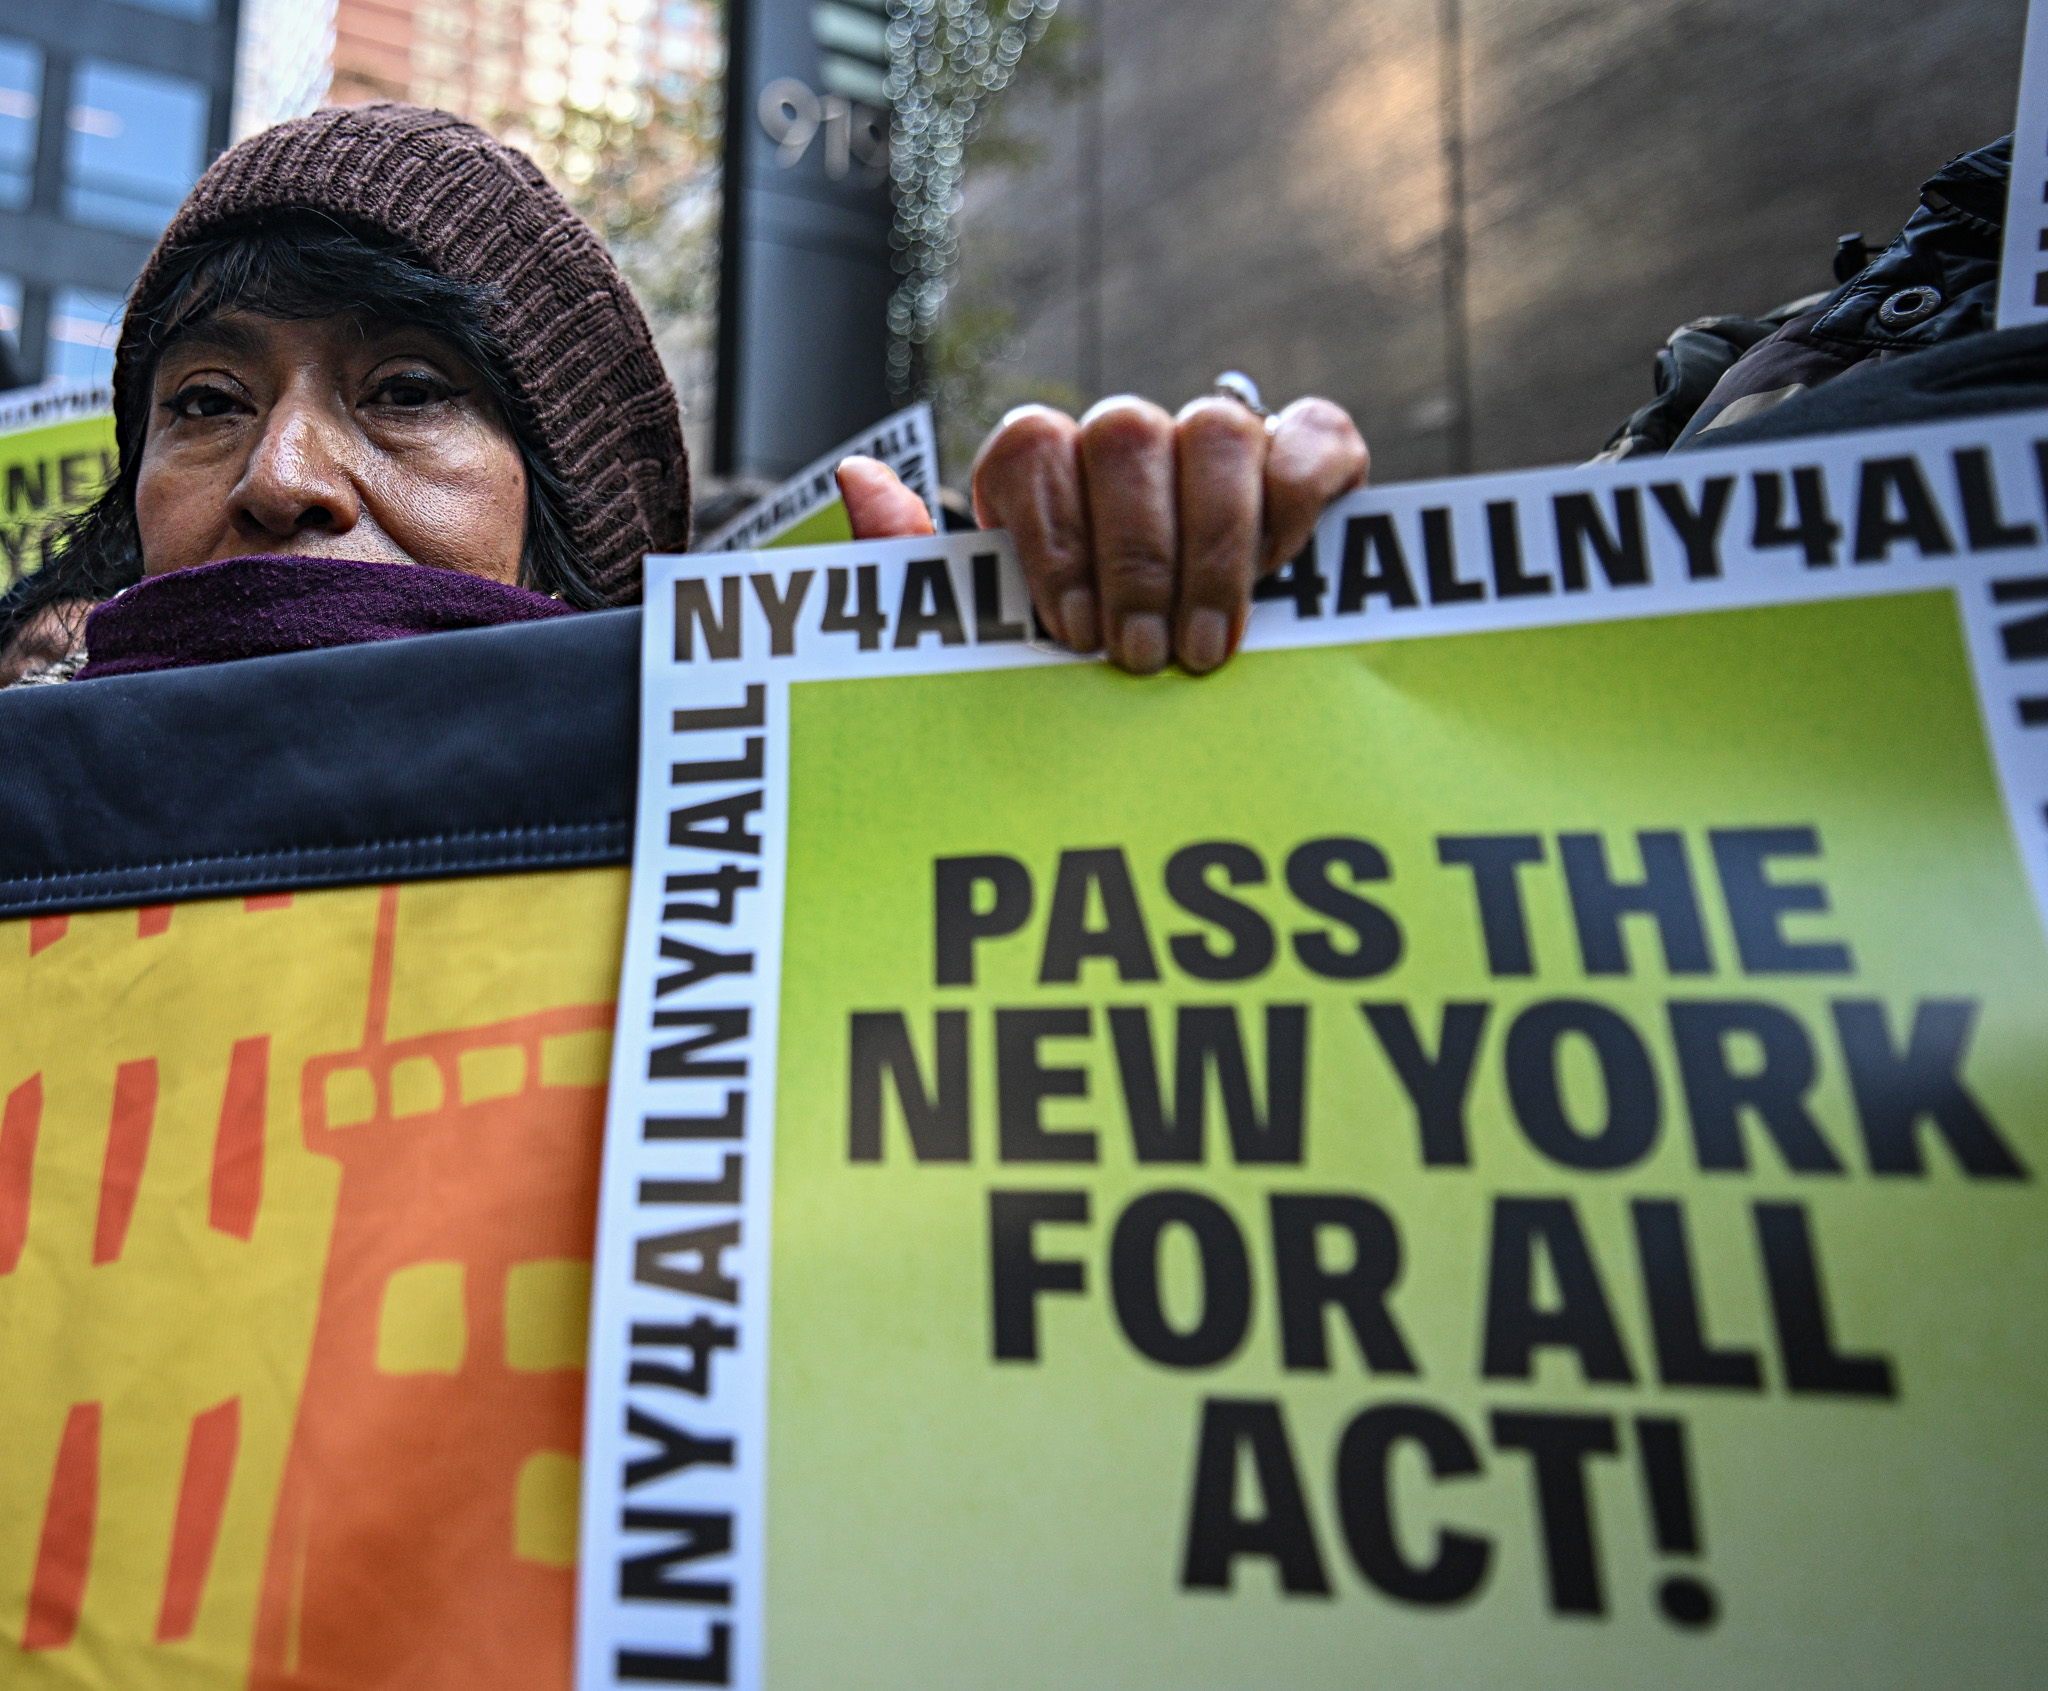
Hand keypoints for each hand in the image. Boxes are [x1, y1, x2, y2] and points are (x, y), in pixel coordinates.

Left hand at [839, 394, 1367, 673]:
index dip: (1052, 533)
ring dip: (1215, 544)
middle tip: (1144, 658)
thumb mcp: (994, 631)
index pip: (1032, 443)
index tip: (1071, 630)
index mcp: (1044, 472)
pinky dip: (1299, 493)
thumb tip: (858, 482)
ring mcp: (1216, 442)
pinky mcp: (1303, 455)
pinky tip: (1283, 569)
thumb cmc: (1075, 659)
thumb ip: (921, 566)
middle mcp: (1128, 444)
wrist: (1187, 685)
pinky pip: (1312, 434)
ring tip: (1208, 645)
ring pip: (1216, 431)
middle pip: (1122, 435)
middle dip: (1135, 555)